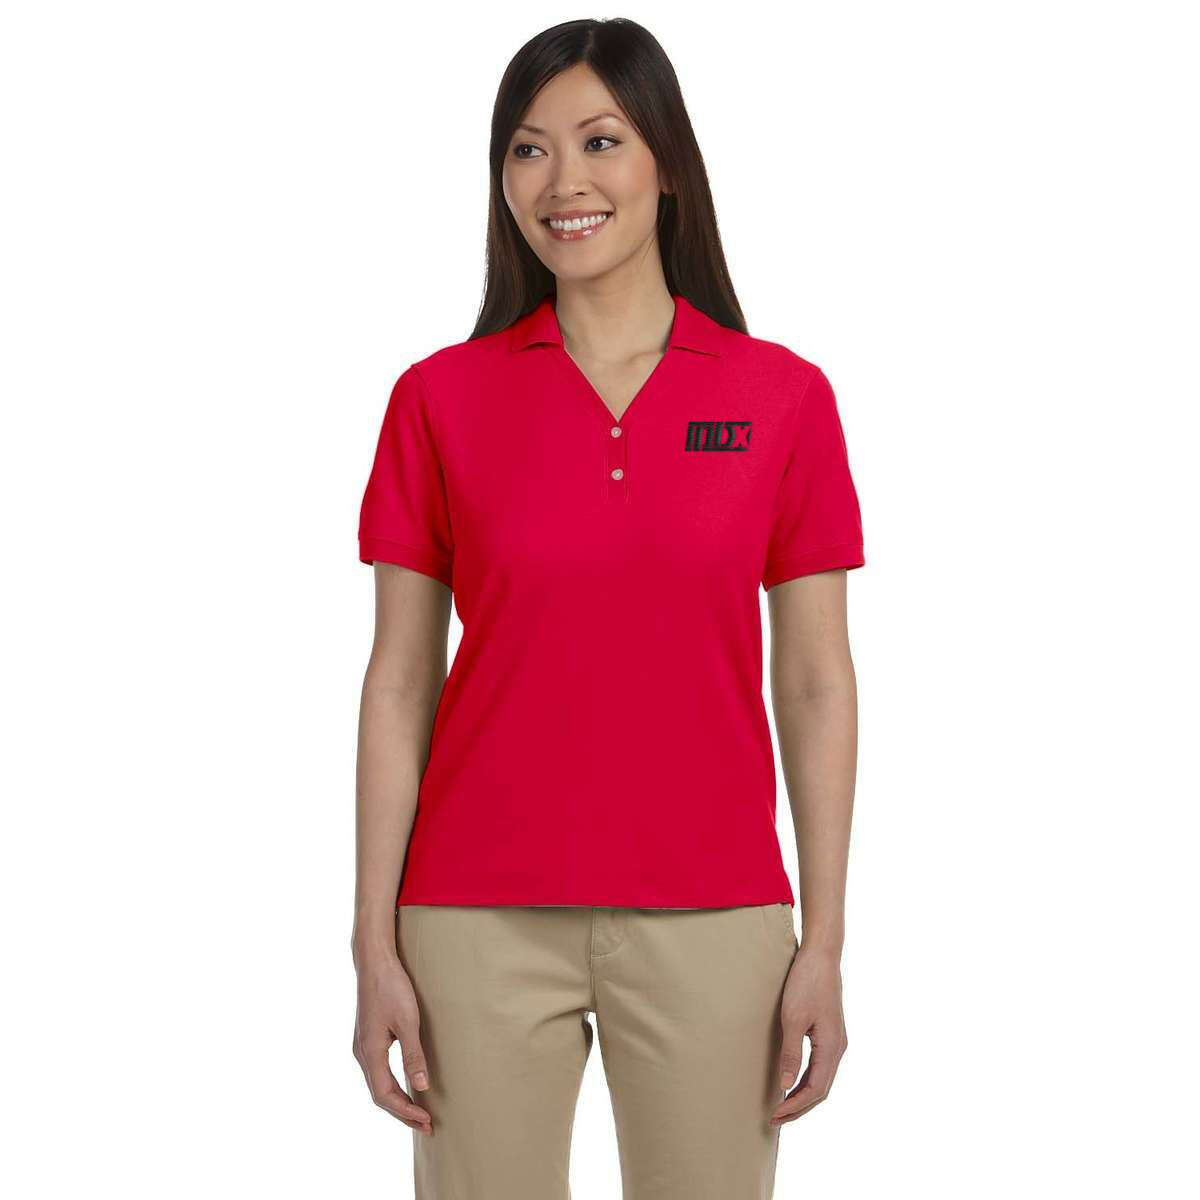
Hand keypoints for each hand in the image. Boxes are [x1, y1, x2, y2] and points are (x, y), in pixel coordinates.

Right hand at [352, 950, 432, 1133]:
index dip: (405, 1112)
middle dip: (403, 1112)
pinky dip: (392, 1085)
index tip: (426, 1121)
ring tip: (419, 1111)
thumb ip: (414, 1055)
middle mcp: (362, 1053)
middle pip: (380, 1094)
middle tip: (426, 1125)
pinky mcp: (368, 1037)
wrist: (374, 961)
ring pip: (378, 1083)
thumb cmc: (391, 987)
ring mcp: (363, 1045)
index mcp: (370, 1052)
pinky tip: (406, 1084)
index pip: (385, 1095)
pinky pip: (378, 1070)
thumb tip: (421, 1088)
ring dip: (398, 1100)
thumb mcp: (407, 1021)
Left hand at [770, 947, 847, 1125]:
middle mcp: (838, 1048)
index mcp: (831, 1047)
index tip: (775, 1116)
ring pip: (821, 1079)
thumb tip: (785, 1085)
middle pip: (821, 1090)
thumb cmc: (806, 982)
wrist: (821, 955)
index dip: (795, 1106)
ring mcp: (836, 1040)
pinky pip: (820, 1066)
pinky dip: (806, 1080)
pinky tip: (792, 1080)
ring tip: (781, 1106)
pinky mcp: (829, 1032)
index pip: (815, 1090)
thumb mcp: (793, 1017)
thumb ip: (790, 1052)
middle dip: (799, 1107)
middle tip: (774, 1119)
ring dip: (802, 1095)